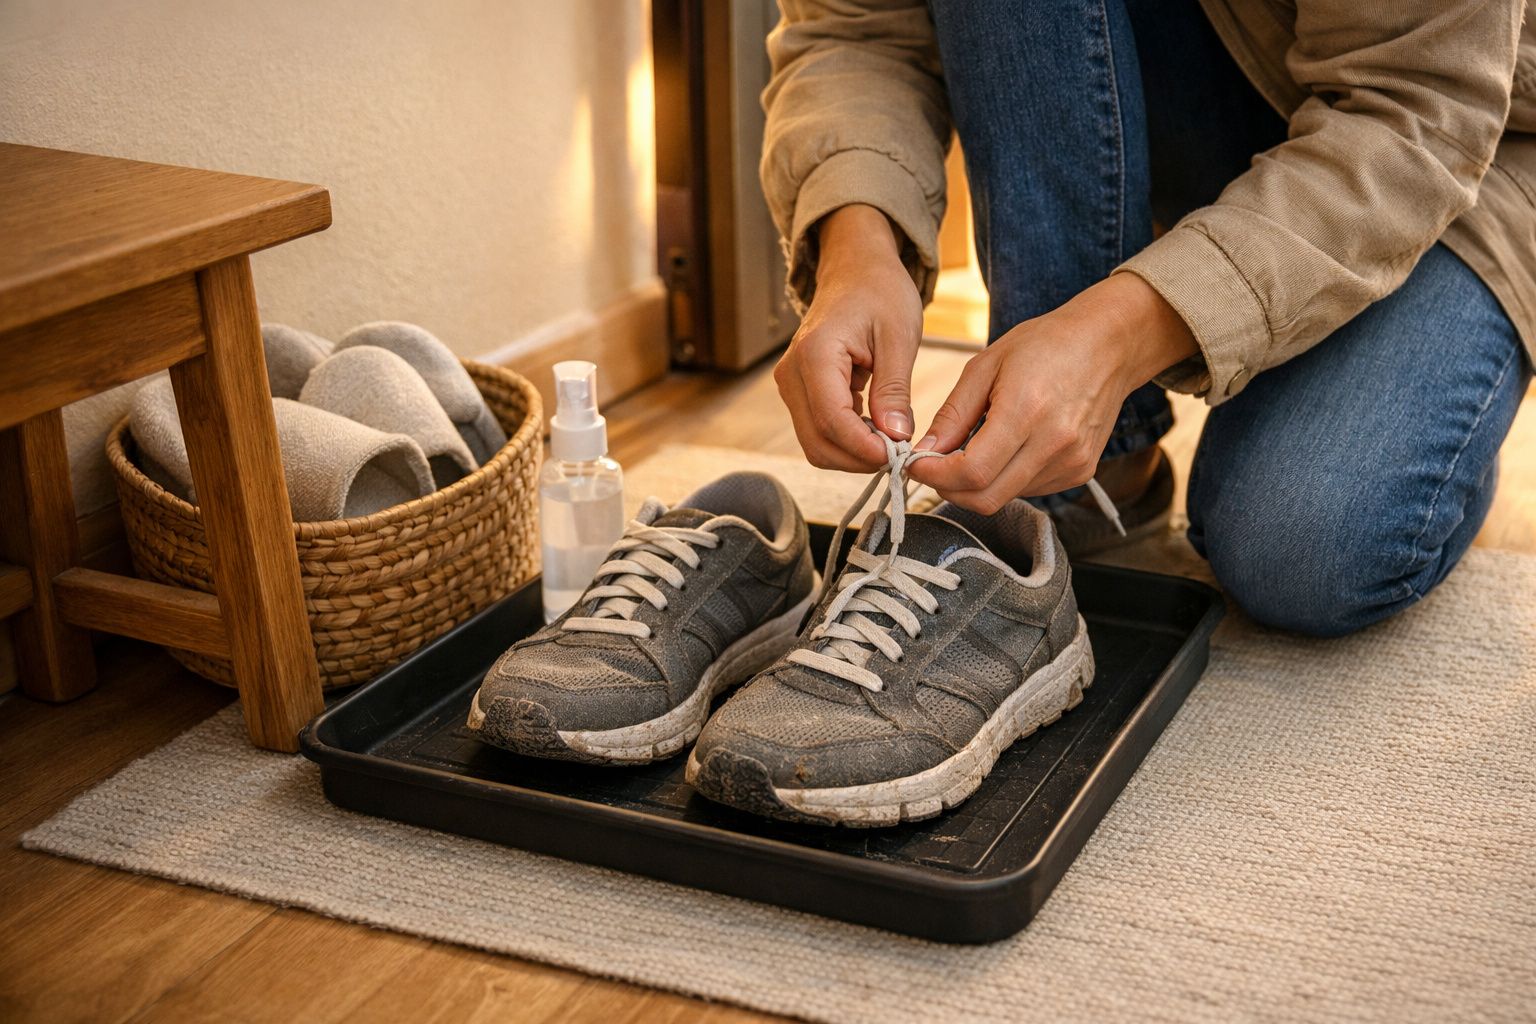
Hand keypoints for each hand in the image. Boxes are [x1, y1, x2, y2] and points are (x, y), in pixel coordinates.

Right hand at [774, 204, 921, 471]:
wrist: (855, 269)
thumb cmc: (880, 293)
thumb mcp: (899, 337)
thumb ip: (894, 390)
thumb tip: (896, 437)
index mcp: (815, 354)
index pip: (832, 421)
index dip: (865, 448)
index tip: (900, 454)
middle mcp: (792, 373)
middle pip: (818, 442)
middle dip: (859, 458)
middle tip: (899, 452)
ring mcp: (790, 384)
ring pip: (815, 444)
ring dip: (853, 453)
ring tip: (890, 438)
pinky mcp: (798, 392)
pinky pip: (818, 431)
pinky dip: (847, 441)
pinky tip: (876, 428)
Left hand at [906, 273, 1197, 512]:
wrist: (1110, 344)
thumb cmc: (1046, 344)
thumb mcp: (986, 365)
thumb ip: (953, 414)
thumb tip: (924, 453)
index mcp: (1027, 410)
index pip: (972, 472)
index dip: (935, 476)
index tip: (916, 464)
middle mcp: (1055, 443)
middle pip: (987, 498)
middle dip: (949, 488)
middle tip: (933, 466)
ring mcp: (1072, 462)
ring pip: (1006, 497)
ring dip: (977, 484)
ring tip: (971, 448)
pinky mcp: (1081, 472)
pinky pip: (1028, 491)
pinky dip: (1005, 479)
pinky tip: (1006, 449)